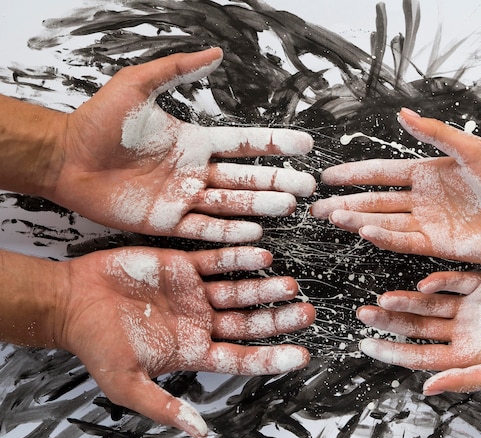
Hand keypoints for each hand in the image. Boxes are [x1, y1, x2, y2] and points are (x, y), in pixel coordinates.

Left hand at [53, 48, 315, 241]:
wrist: (66, 158)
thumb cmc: (98, 121)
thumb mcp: (138, 85)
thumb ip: (177, 70)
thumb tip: (216, 53)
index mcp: (195, 142)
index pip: (244, 144)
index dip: (275, 143)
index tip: (305, 144)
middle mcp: (196, 172)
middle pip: (246, 178)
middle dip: (278, 180)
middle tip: (307, 185)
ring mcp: (183, 199)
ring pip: (232, 205)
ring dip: (261, 206)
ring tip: (289, 206)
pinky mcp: (167, 223)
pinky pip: (205, 229)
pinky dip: (230, 232)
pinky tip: (254, 233)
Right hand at [56, 246, 314, 437]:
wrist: (73, 302)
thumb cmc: (96, 345)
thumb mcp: (126, 384)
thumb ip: (163, 407)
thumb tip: (199, 433)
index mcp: (193, 351)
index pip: (242, 358)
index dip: (272, 358)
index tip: (302, 356)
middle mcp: (201, 323)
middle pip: (250, 323)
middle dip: (278, 320)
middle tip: (306, 313)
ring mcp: (195, 293)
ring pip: (240, 291)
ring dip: (265, 288)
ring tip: (289, 285)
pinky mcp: (184, 266)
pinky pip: (218, 261)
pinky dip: (239, 258)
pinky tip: (261, 255)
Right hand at [310, 108, 480, 262]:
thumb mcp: (470, 149)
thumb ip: (435, 133)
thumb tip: (402, 113)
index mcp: (425, 174)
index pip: (380, 173)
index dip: (353, 174)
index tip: (328, 176)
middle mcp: (420, 199)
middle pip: (374, 201)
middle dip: (345, 203)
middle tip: (317, 207)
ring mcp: (426, 223)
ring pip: (383, 221)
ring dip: (357, 220)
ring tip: (333, 217)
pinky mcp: (436, 245)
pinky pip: (403, 240)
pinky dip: (384, 237)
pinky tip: (365, 231)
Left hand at [356, 271, 480, 394]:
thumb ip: (464, 379)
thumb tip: (428, 389)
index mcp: (464, 355)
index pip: (419, 355)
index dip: (391, 352)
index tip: (366, 345)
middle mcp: (462, 330)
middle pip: (417, 327)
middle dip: (390, 322)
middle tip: (364, 314)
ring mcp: (470, 307)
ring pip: (429, 304)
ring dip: (407, 301)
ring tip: (384, 299)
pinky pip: (454, 281)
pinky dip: (438, 282)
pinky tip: (423, 285)